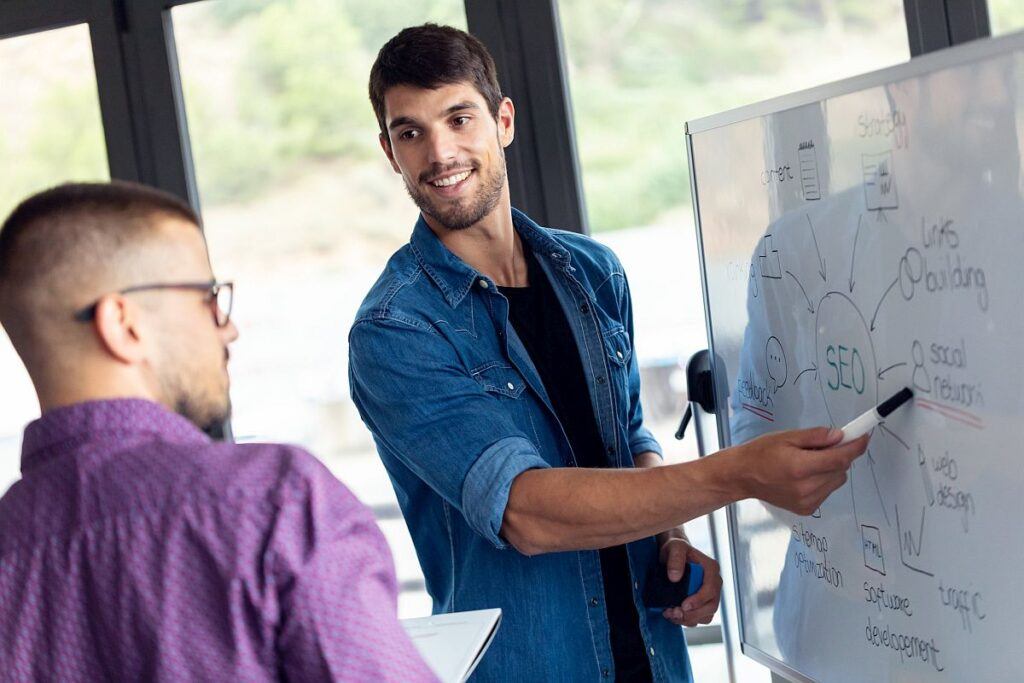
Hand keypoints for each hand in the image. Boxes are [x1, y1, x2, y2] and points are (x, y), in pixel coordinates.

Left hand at [657, 528, 721, 626]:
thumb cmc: (676, 549)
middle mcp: (714, 583)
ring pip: (706, 616)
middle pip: (711, 606)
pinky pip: (699, 618)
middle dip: (692, 614)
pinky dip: (687, 620)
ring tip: (670, 614)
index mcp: (711, 569)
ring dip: (688, 619)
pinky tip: (673, 615)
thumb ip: (675, 559)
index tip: (683, 605)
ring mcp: (710, 594)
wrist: (674, 554)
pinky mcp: (703, 603)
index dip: (699, 600)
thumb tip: (675, 577)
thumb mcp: (674, 547)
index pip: (711, 589)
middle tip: (674, 613)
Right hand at [731, 427, 868, 514]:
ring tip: (810, 463)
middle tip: (823, 447)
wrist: (742, 476)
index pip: (839, 458)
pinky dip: (823, 481)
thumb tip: (840, 436)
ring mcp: (807, 501)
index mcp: (800, 467)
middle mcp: (806, 487)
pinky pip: (827, 491)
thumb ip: (815, 436)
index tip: (864, 436)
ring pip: (837, 481)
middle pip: (841, 470)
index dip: (855, 447)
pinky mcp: (807, 509)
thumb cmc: (761, 452)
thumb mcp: (786, 436)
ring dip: (832, 469)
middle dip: (839, 455)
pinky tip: (805, 476)